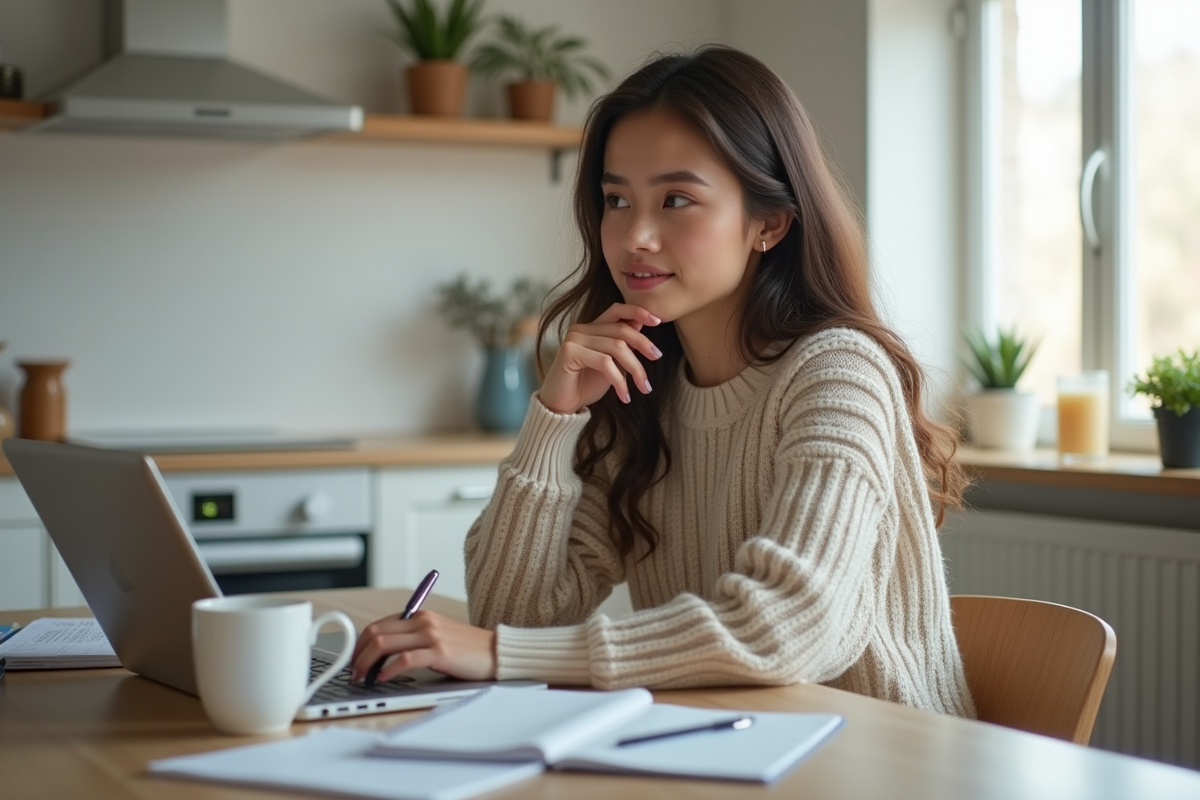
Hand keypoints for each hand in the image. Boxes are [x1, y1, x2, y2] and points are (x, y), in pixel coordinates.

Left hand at [350, 611, 496, 682]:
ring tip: (362, 678)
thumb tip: (383, 653)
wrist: (496, 652)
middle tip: (353, 672)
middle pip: (376, 632)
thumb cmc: (468, 649)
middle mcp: (424, 622)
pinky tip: (383, 679)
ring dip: (367, 663)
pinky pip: (405, 659)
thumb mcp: (438, 635)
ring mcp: (431, 636)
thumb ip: (414, 638)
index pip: (378, 624)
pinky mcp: (440, 653)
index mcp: (420, 616)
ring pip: (384, 643)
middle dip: (358, 654)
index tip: (354, 660)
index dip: (360, 644)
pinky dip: (388, 670)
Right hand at [539, 303, 661, 413]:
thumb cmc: (586, 386)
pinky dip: (620, 381)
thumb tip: (642, 325)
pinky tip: (625, 396)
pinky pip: (605, 362)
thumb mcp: (611, 364)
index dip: (638, 311)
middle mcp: (581, 329)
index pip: (617, 310)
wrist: (562, 407)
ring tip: (644, 388)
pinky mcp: (569, 352)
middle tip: (657, 357)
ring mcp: (574, 339)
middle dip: (643, 344)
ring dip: (636, 369)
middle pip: (621, 329)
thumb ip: (622, 346)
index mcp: (591, 328)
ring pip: (617, 347)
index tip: (657, 321)